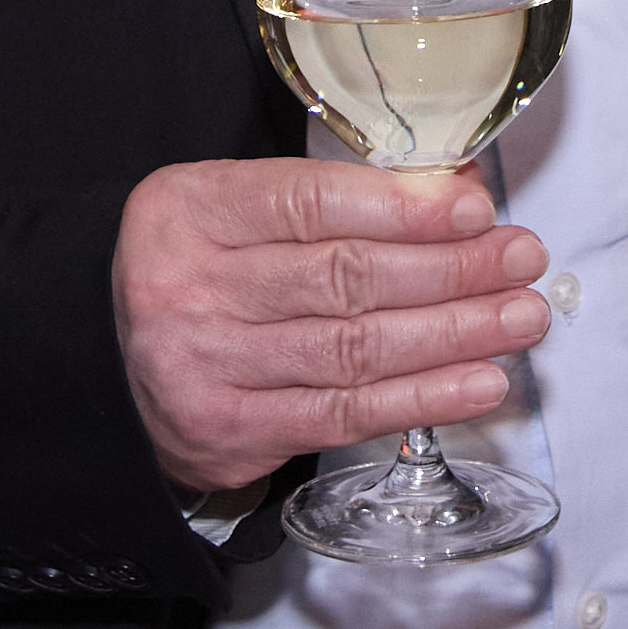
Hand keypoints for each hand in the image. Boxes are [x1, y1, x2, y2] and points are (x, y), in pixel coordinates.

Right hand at [109, 158, 547, 495]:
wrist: (106, 363)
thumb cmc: (196, 272)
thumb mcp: (235, 210)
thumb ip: (331, 200)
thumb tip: (454, 195)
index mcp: (190, 210)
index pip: (309, 203)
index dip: (403, 208)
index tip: (476, 210)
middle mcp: (189, 288)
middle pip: (345, 278)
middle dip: (451, 270)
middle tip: (521, 261)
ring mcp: (206, 366)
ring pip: (355, 350)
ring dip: (454, 335)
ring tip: (519, 318)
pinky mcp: (230, 433)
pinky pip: (344, 414)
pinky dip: (422, 399)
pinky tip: (478, 381)